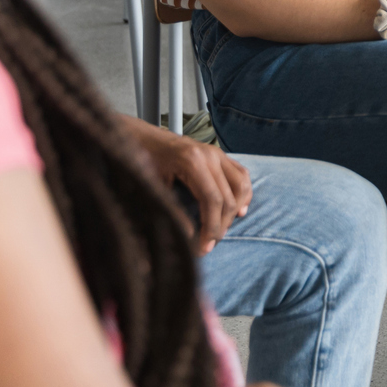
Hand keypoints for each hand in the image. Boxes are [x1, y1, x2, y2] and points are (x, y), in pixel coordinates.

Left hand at [120, 115, 250, 254]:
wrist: (142, 139)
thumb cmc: (143, 163)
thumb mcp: (153, 188)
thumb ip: (172, 211)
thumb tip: (189, 236)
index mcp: (192, 162)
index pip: (213, 200)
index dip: (211, 227)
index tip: (203, 248)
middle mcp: (210, 155)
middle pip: (229, 197)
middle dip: (221, 225)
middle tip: (208, 245)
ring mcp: (218, 153)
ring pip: (241, 186)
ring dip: (235, 212)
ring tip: (221, 230)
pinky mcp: (220, 155)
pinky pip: (242, 175)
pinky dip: (244, 195)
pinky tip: (238, 211)